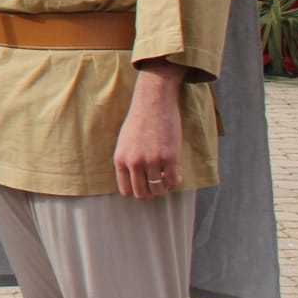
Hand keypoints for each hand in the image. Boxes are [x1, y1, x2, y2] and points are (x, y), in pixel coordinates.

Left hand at [114, 60, 185, 199]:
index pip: (126, 191)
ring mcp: (152, 160)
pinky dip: (177, 179)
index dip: (138, 191)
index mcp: (120, 159)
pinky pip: (174, 180)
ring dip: (165, 187)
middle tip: (159, 182)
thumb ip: (127, 162)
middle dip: (152, 192)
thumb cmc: (139, 121)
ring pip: (159, 190)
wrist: (153, 103)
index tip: (146, 185)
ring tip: (168, 175)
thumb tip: (136, 182)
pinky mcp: (169, 156)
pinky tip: (177, 169)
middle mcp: (134, 162)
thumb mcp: (125, 143)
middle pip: (143, 194)